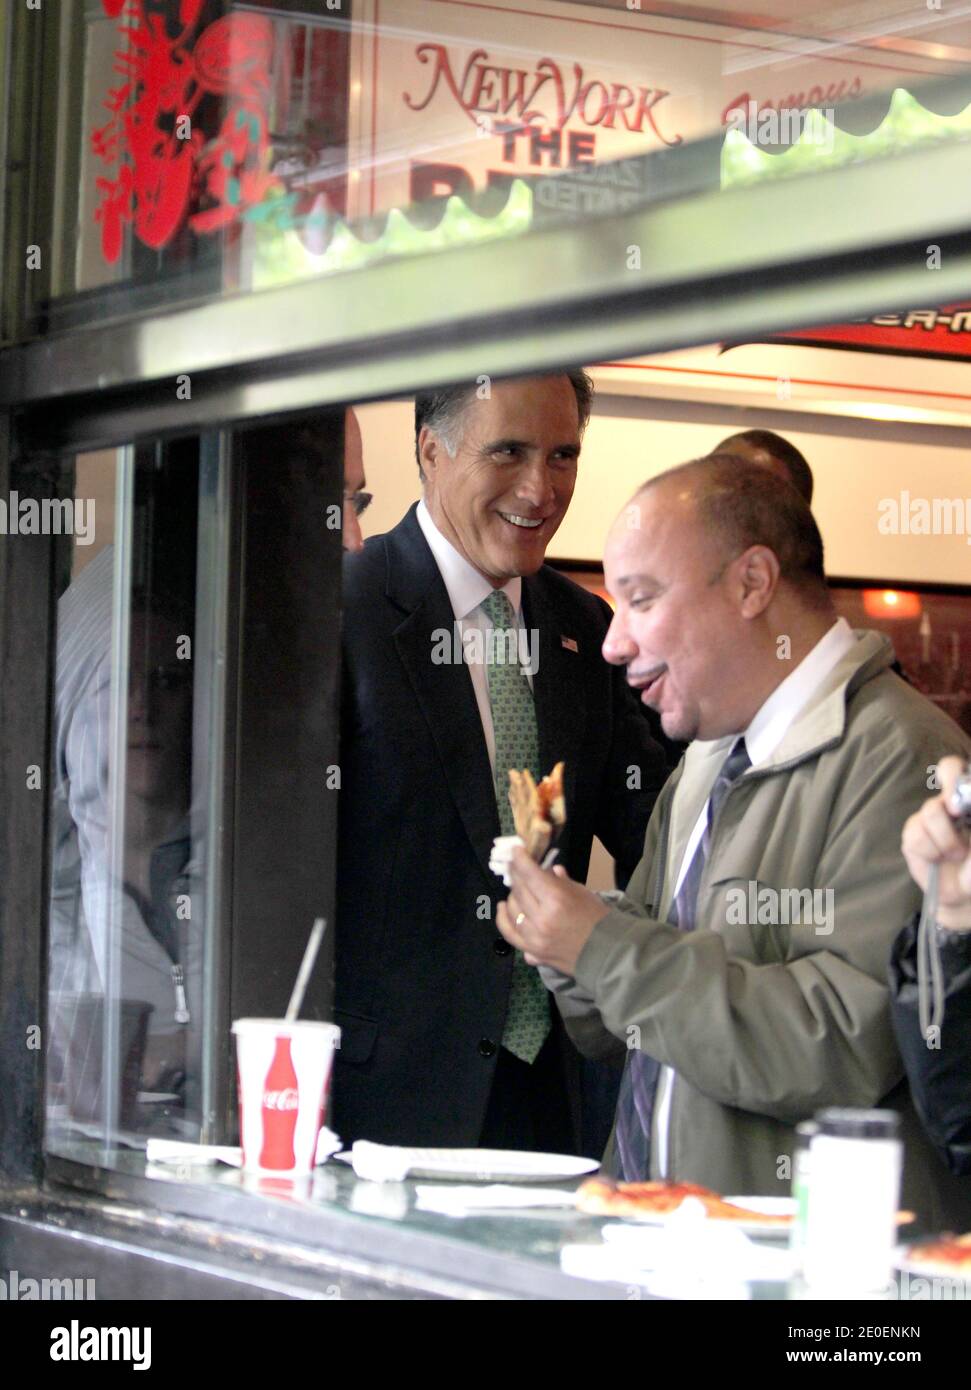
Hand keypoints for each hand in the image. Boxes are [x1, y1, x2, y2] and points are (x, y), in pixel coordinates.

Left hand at [495, 849, 609, 974]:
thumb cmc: (598, 918)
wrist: (608, 952)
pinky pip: (509, 933)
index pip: (529, 874)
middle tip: (516, 867)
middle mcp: (541, 919)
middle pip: (518, 891)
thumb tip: (547, 870)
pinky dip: (503, 919)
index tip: (516, 850)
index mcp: (556, 900)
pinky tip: (504, 908)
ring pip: (511, 910)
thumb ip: (560, 881)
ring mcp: (534, 938)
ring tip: (517, 889)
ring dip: (512, 896)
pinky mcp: (533, 952)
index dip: (520, 859)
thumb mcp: (582, 893)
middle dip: (516, 875)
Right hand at [901, 757, 970, 930]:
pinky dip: (932, 851)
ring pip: (930, 812)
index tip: (959, 799)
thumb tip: (956, 809)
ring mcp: (927, 819)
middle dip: (952, 798)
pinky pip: (917, 836)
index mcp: (965, 800)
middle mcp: (947, 804)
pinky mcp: (912, 836)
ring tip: (956, 854)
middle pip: (943, 778)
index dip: (953, 773)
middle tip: (957, 816)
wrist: (963, 894)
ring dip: (947, 839)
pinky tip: (938, 859)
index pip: (953, 768)